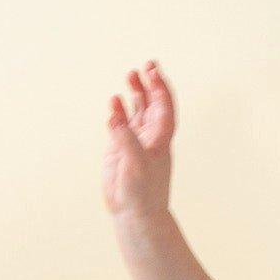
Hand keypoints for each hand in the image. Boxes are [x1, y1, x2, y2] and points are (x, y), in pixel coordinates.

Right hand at [102, 61, 174, 219]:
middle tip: (146, 65)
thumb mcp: (136, 164)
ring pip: (138, 111)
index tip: (153, 72)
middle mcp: (150, 137)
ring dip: (136, 94)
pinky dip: (119, 111)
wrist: (135, 214)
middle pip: (153, 104)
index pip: (164, 108)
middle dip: (151, 85)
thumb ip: (126, 139)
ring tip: (131, 74)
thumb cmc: (143, 193)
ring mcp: (135, 142)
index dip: (161, 89)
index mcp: (161, 139)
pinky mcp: (120, 149)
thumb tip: (115, 116)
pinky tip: (114, 102)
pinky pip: (121, 124)